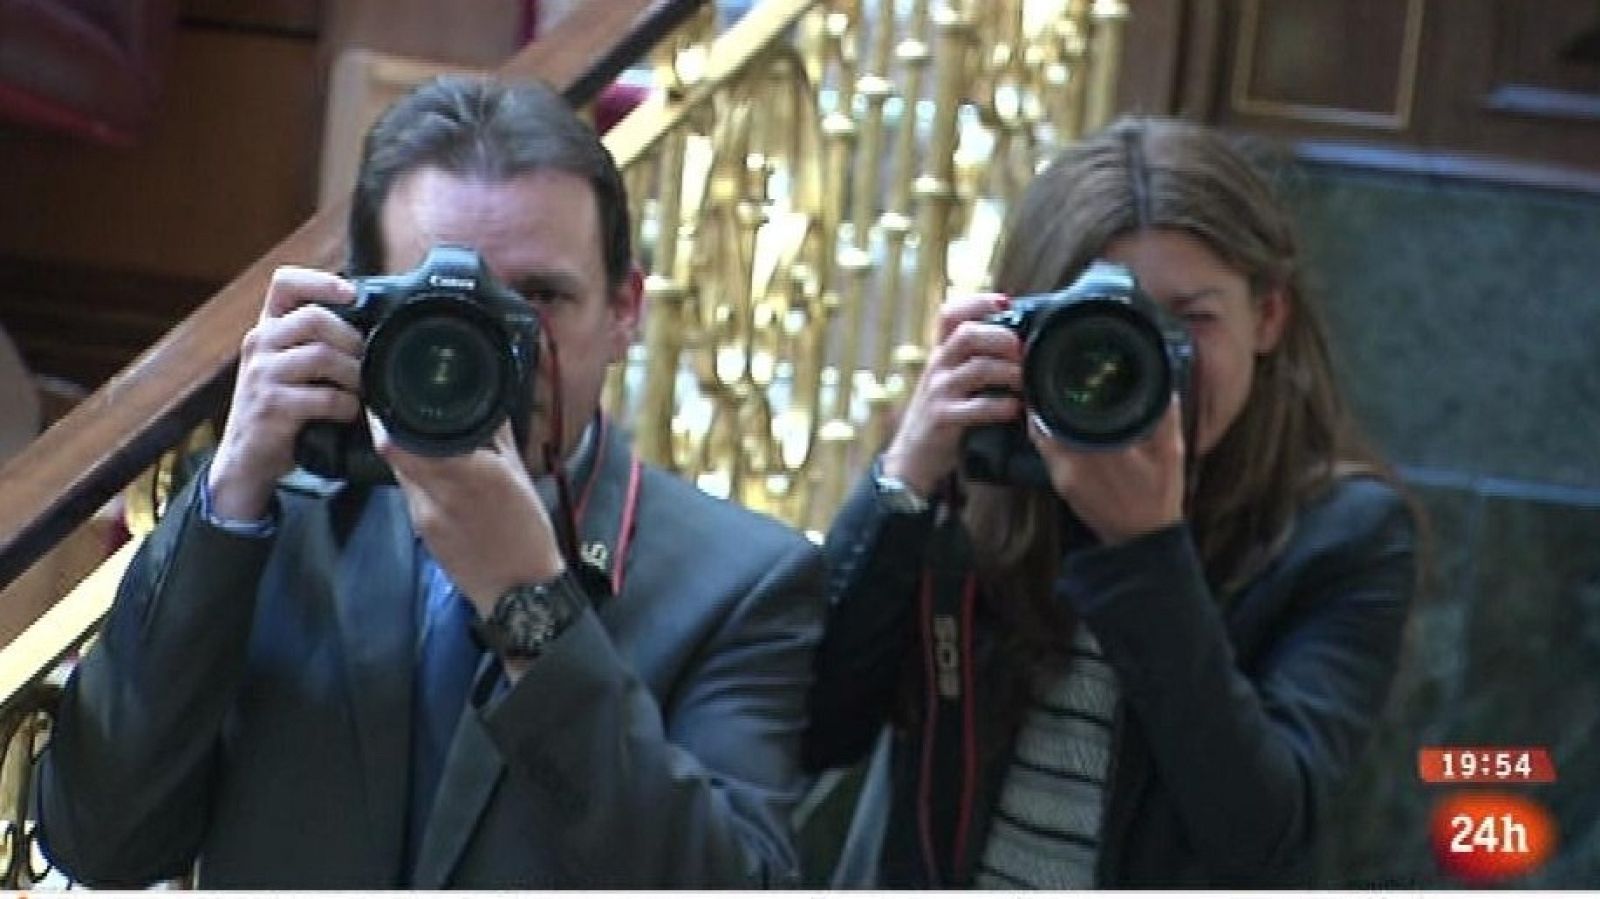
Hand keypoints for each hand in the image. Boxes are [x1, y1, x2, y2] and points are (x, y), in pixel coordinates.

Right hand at [208, 267, 362, 520]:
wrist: (248, 457)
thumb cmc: (282, 408)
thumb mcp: (293, 367)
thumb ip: (318, 342)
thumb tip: (375, 325)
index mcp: (268, 328)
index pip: (286, 283)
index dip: (321, 282)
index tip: (351, 295)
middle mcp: (259, 343)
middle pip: (316, 318)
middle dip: (352, 340)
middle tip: (366, 363)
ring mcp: (261, 374)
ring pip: (322, 355)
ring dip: (353, 375)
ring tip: (360, 391)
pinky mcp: (270, 405)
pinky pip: (324, 396)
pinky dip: (345, 406)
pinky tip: (346, 413)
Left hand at [374, 417, 565, 616]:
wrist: (518, 589)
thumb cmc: (527, 532)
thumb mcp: (519, 474)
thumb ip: (497, 436)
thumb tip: (488, 405)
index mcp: (466, 472)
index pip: (401, 438)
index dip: (391, 417)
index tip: (393, 400)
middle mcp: (436, 493)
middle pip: (394, 452)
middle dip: (396, 431)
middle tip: (404, 414)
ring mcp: (423, 515)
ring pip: (399, 471)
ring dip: (406, 454)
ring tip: (424, 444)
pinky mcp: (420, 530)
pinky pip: (409, 493)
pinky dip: (416, 479)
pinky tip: (435, 478)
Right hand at [881, 294, 1023, 494]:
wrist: (911, 457)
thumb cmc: (942, 415)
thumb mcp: (950, 380)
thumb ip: (974, 360)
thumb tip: (1017, 342)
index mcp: (941, 353)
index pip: (950, 314)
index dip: (977, 302)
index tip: (1005, 302)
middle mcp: (937, 367)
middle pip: (967, 334)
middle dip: (1001, 337)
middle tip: (1021, 351)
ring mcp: (938, 392)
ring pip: (976, 368)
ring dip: (1008, 371)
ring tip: (1024, 380)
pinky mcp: (943, 418)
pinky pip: (975, 407)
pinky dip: (1000, 406)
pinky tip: (1014, 409)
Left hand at [1027, 396, 1185, 544]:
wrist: (1142, 538)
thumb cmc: (1158, 497)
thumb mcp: (1169, 452)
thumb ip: (1164, 416)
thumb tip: (1165, 386)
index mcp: (1099, 447)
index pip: (1060, 409)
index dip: (1054, 389)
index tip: (1057, 373)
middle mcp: (1073, 461)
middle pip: (1043, 421)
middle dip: (1047, 401)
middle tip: (1054, 382)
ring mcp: (1063, 476)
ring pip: (1042, 437)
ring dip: (1046, 419)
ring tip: (1057, 400)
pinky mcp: (1061, 486)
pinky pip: (1048, 454)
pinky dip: (1051, 438)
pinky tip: (1063, 429)